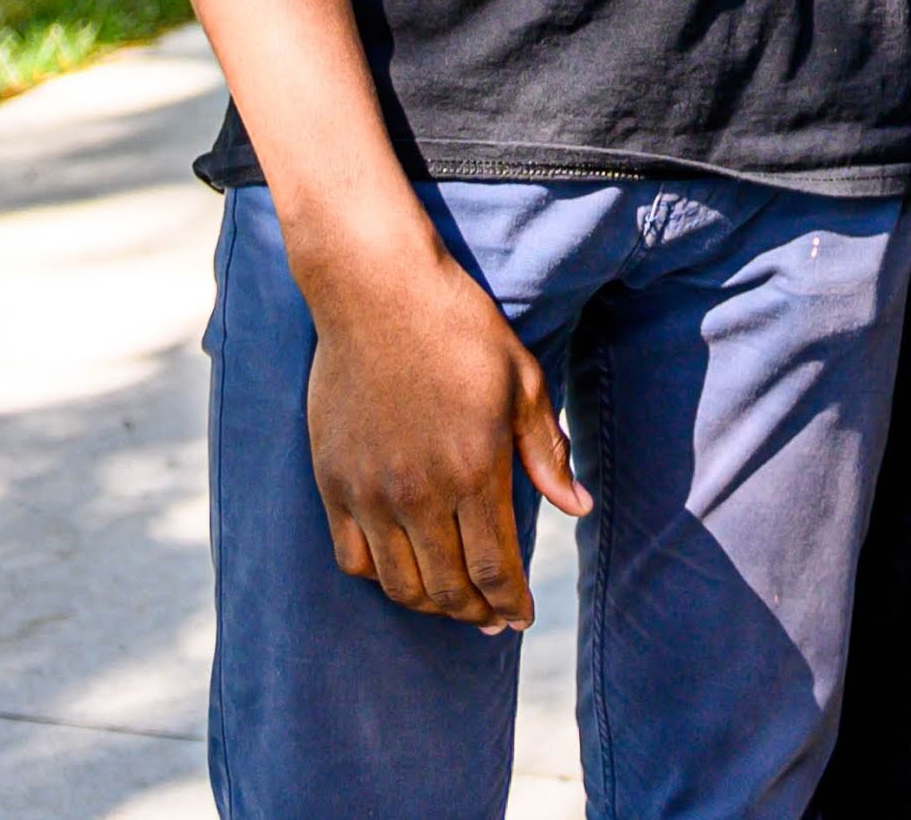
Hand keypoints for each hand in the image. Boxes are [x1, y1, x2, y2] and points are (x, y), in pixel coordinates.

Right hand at [300, 237, 591, 627]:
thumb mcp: (523, 381)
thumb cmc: (459, 329)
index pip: (493, 568)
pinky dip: (381, 577)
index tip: (522, 617)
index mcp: (474, 470)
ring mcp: (369, 491)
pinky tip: (403, 572)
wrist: (376, 292)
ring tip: (452, 603)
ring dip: (431, 604)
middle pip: (448, 587)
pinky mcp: (333, 481)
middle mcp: (418, 492)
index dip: (510, 602)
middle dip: (476, 613)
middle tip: (493, 619)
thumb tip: (578, 508)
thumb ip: (546, 452)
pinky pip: (353, 557)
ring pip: (400, 583)